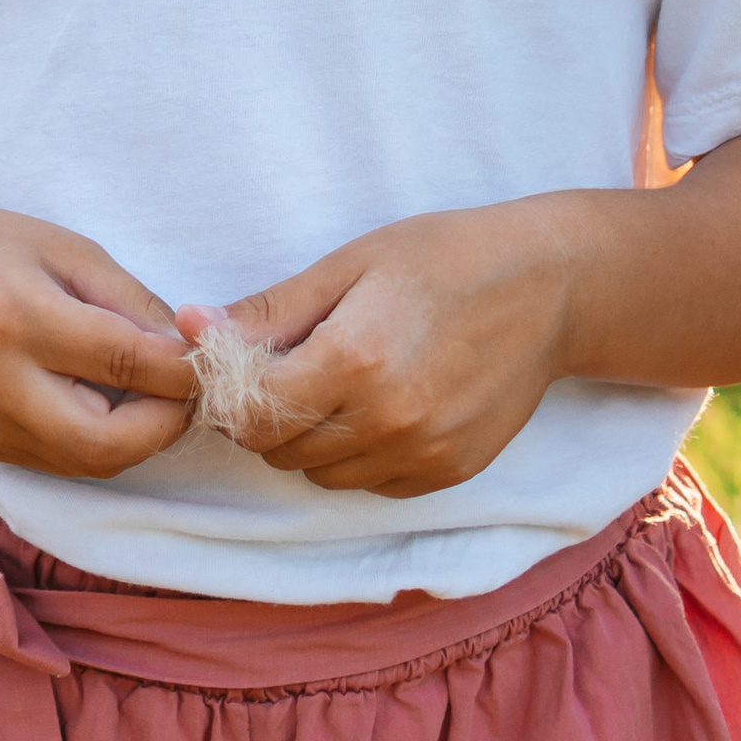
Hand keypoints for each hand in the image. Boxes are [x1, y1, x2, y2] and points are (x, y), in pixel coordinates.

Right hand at [0, 203, 198, 480]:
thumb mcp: (64, 248)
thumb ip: (128, 299)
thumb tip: (187, 347)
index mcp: (20, 318)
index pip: (125, 363)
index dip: (183, 366)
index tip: (209, 353)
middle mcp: (1, 385)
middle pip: (108, 442)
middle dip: (166, 423)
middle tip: (185, 388)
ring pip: (92, 463)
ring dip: (139, 437)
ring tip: (151, 392)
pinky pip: (65, 463)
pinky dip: (102, 441)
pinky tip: (108, 402)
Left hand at [183, 203, 573, 498]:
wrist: (550, 286)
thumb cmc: (445, 257)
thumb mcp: (351, 264)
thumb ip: (270, 311)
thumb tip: (191, 330)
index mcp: (354, 361)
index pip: (249, 414)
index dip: (232, 392)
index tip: (243, 363)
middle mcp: (387, 420)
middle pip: (278, 450)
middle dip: (268, 414)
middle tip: (295, 364)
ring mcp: (422, 453)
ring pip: (320, 474)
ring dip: (311, 439)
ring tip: (342, 381)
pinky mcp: (448, 472)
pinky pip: (370, 483)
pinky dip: (358, 454)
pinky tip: (381, 404)